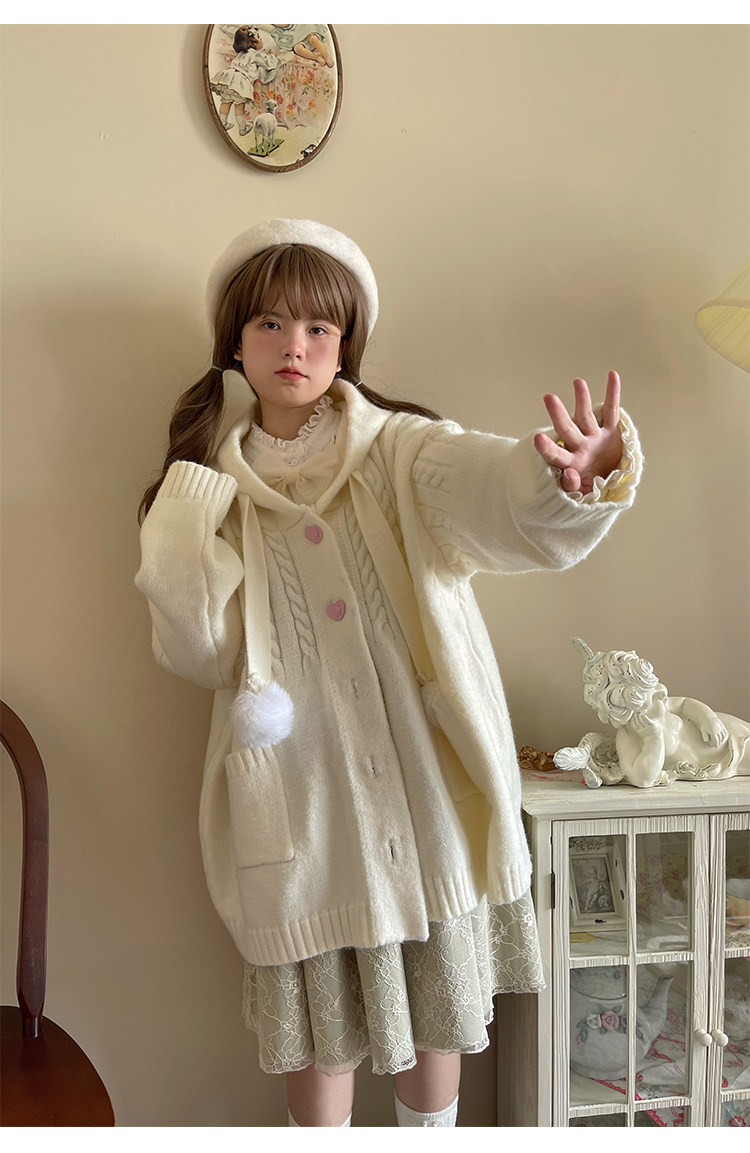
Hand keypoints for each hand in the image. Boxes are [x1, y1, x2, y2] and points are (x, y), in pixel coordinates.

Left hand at [533, 371, 622, 494]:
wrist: (611, 483)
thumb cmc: (591, 488)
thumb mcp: (583, 493)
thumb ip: (573, 485)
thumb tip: (569, 475)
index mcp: (570, 463)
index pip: (555, 455)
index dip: (548, 448)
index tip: (538, 438)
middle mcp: (579, 446)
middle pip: (567, 429)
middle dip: (558, 415)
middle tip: (549, 398)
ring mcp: (594, 437)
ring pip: (586, 417)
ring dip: (582, 399)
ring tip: (578, 382)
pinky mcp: (611, 432)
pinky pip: (612, 411)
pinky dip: (613, 394)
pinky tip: (612, 375)